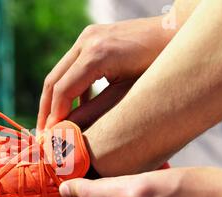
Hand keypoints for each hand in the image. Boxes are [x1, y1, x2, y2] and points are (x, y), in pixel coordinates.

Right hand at [37, 16, 174, 131]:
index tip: (49, 139)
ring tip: (54, 125)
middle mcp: (87, 41)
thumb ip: (95, 113)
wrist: (179, 31)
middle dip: (46, 110)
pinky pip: (72, 66)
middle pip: (53, 80)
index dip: (54, 117)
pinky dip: (69, 88)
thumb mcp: (128, 95)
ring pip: (59, 73)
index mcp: (97, 55)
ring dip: (55, 99)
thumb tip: (68, 132)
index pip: (62, 90)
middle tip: (42, 135)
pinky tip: (74, 109)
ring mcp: (88, 36)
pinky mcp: (92, 38)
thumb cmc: (160, 66)